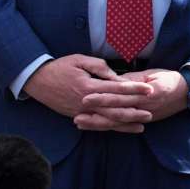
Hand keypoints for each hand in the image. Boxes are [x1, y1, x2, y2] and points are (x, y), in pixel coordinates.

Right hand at [23, 55, 153, 132]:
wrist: (37, 81)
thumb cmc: (60, 67)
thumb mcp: (80, 60)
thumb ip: (99, 66)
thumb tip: (115, 75)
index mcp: (89, 85)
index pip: (117, 88)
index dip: (134, 89)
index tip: (149, 89)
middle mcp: (87, 102)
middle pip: (115, 108)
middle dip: (134, 110)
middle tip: (151, 111)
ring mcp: (81, 111)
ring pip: (107, 120)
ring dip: (125, 123)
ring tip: (142, 124)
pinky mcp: (77, 116)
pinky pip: (97, 124)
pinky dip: (111, 127)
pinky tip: (122, 129)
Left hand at [75, 69, 187, 130]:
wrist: (186, 93)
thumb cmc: (169, 79)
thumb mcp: (152, 74)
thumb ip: (133, 79)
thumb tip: (114, 80)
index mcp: (146, 93)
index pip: (121, 96)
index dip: (103, 97)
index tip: (86, 96)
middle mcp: (143, 107)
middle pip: (116, 112)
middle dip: (95, 113)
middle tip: (77, 112)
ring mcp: (142, 116)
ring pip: (117, 122)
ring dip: (97, 123)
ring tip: (79, 122)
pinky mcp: (142, 121)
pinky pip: (122, 126)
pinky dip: (107, 127)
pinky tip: (93, 126)